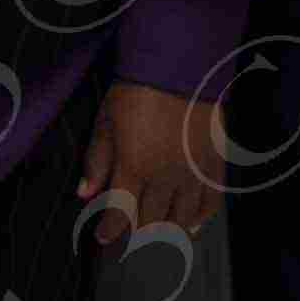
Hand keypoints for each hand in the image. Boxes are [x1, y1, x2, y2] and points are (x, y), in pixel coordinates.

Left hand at [76, 78, 225, 250]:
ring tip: (160, 237)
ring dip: (169, 231)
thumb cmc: (138, 87)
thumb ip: (97, 159)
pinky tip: (192, 223)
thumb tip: (84, 193)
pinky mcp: (215, 163)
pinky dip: (201, 217)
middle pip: (152, 222)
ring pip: (183, 219)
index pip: (120, 213)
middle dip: (138, 233)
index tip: (103, 236)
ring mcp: (194, 173)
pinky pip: (211, 202)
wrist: (182, 63)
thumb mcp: (107, 119)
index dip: (110, 230)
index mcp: (135, 167)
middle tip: (131, 237)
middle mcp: (166, 177)